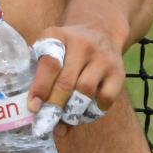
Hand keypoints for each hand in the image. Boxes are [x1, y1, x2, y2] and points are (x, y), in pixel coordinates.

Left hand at [28, 22, 125, 136]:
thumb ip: (39, 71)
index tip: (34, 107)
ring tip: (62, 121)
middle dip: (55, 105)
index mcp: (58, 37)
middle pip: (67, 82)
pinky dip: (92, 111)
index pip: (50, 64)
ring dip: (72, 111)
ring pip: (86, 91)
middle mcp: (82, 45)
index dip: (40, 88)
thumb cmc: (66, 48)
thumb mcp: (49, 46)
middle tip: (46, 122)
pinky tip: (83, 113)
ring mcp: (102, 58)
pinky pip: (105, 98)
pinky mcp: (118, 72)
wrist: (101, 30)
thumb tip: (35, 108)